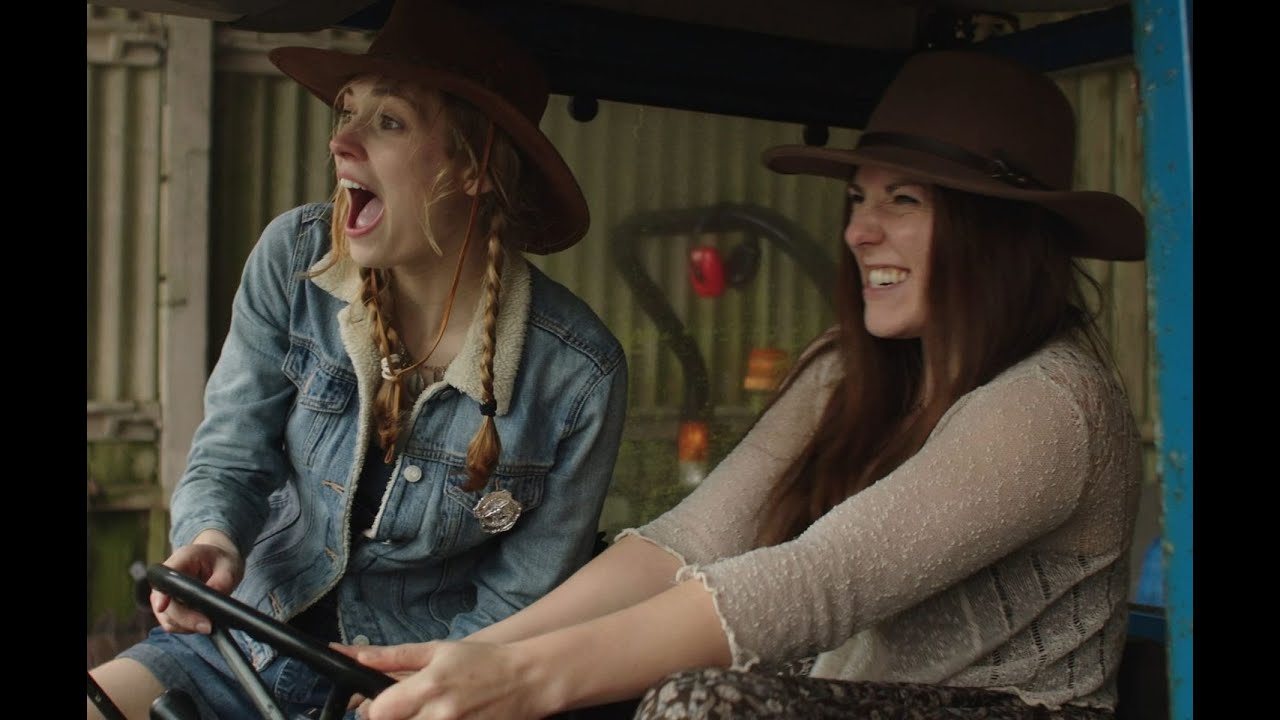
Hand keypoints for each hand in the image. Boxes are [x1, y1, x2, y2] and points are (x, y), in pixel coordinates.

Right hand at [150, 531, 243, 633]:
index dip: (161, 596)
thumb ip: (221, 582)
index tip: (162, 607)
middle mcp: (165, 580)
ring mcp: (164, 597)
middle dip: (186, 619)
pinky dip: (188, 628)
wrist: (217, 562)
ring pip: (168, 620)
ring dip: (188, 625)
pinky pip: (174, 625)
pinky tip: (203, 622)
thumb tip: (213, 603)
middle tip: (208, 626)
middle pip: (166, 606)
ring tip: (209, 622)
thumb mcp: (228, 566)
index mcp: (180, 561)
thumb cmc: (221, 560)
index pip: (164, 579)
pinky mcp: (168, 610)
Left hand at [341, 641, 552, 719]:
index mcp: (428, 686)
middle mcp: (438, 714)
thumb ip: (394, 656)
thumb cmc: (482, 661)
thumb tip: (356, 656)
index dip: (376, 709)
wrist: (527, 679)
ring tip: (425, 713)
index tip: (385, 704)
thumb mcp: (438, 650)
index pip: (379, 712)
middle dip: (395, 718)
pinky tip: (440, 718)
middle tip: (407, 710)